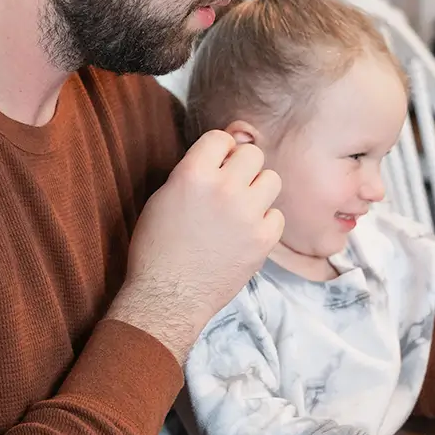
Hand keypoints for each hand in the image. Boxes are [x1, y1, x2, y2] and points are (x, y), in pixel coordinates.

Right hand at [110, 130, 282, 361]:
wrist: (167, 297)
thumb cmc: (157, 249)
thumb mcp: (163, 198)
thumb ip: (193, 172)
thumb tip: (221, 155)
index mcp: (192, 174)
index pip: (221, 137)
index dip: (219, 150)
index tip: (217, 164)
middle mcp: (224, 189)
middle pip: (252, 154)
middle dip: (242, 167)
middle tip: (230, 186)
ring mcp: (247, 214)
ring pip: (272, 179)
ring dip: (258, 190)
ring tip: (241, 208)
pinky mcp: (263, 239)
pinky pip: (278, 215)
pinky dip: (265, 222)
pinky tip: (246, 233)